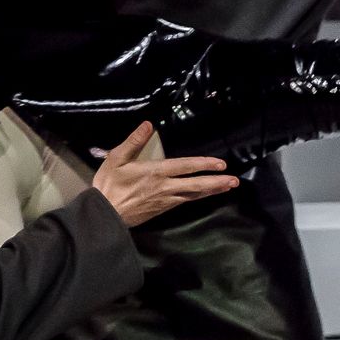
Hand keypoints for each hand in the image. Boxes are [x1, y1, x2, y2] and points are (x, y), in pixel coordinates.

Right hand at [87, 121, 238, 226]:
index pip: (185, 166)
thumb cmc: (109, 185)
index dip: (204, 164)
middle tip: (234, 181)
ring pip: (193, 195)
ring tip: (227, 187)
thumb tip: (148, 124)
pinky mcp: (162, 210)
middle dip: (216, 182)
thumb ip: (134, 141)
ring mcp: (165, 201)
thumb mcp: (116, 159)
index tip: (221, 163)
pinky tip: (203, 195)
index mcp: (155, 173)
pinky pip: (185, 201)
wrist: (104, 216)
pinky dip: (198, 197)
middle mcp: (165, 188)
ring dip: (212, 190)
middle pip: (196, 185)